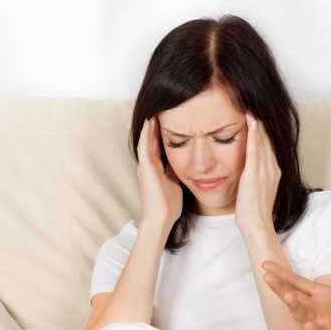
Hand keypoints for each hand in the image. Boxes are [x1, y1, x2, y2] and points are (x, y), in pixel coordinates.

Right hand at [136, 116, 182, 232]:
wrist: (162, 218)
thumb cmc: (169, 206)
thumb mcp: (176, 184)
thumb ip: (176, 174)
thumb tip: (186, 166)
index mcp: (157, 169)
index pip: (159, 147)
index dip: (162, 135)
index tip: (170, 121)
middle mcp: (149, 166)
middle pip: (151, 142)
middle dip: (155, 128)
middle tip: (159, 111)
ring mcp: (146, 167)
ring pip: (146, 141)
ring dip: (149, 127)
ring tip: (153, 112)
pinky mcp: (146, 168)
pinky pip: (144, 147)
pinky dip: (146, 134)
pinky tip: (149, 122)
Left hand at [234, 113, 280, 232]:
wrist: (257, 225)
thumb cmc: (255, 211)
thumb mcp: (259, 190)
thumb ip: (258, 177)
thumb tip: (252, 170)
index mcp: (275, 171)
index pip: (270, 145)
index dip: (264, 130)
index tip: (257, 115)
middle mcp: (273, 168)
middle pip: (268, 140)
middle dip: (262, 123)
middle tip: (255, 104)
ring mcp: (265, 170)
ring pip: (263, 141)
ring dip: (258, 123)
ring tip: (252, 106)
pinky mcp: (255, 173)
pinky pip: (255, 149)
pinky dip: (254, 134)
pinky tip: (251, 122)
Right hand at [261, 239, 330, 329]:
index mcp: (321, 294)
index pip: (297, 282)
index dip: (282, 274)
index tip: (266, 264)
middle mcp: (318, 308)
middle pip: (294, 297)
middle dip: (281, 288)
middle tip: (267, 277)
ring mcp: (323, 323)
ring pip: (303, 315)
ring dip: (295, 306)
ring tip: (287, 296)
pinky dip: (315, 329)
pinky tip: (309, 324)